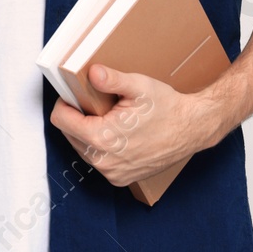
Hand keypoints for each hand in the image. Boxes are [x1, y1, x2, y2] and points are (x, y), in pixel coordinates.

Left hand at [48, 65, 219, 187]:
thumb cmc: (167, 108)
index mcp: (102, 139)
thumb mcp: (139, 86)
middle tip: (97, 106)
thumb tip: (92, 72)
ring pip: (81, 148)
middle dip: (77, 118)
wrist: (192, 129)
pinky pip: (97, 160)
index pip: (61, 120)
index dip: (66, 103)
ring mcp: (112, 173)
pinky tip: (116, 134)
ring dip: (88, 132)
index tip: (76, 95)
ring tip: (108, 118)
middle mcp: (104, 162)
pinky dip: (100, 146)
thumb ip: (112, 79)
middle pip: (69, 134)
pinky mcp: (120, 179)